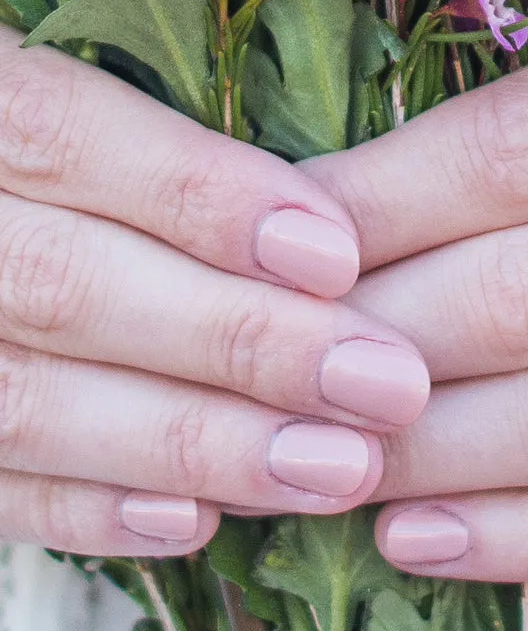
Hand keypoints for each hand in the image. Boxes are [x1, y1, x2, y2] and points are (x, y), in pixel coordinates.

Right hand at [0, 27, 428, 556]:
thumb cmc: (50, 185)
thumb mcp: (64, 109)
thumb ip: (157, 154)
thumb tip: (326, 237)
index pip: (57, 135)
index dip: (200, 196)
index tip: (336, 255)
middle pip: (65, 285)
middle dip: (243, 341)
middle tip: (389, 386)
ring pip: (29, 403)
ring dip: (198, 443)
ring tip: (338, 467)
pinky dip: (90, 511)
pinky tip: (197, 521)